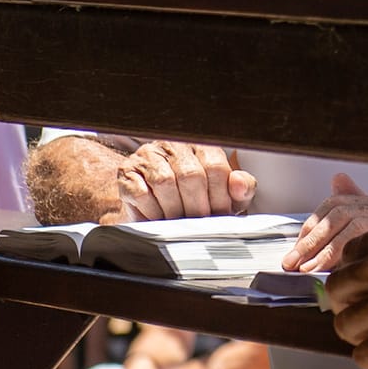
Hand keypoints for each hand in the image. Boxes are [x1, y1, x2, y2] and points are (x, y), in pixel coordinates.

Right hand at [117, 141, 255, 220]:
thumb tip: (240, 183)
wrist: (154, 203)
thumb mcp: (224, 193)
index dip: (220, 196)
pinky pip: (141, 193)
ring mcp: (148, 156)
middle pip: (191, 176)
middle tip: (200, 223)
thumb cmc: (194, 197)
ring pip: (165, 183)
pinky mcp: (127, 171)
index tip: (221, 214)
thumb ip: (240, 188)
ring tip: (180, 221)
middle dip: (198, 207)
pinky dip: (153, 211)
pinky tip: (159, 217)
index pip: (215, 167)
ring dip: (175, 210)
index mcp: (202, 146)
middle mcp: (174, 145)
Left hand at [283, 173, 367, 271]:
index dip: (312, 226)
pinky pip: (359, 237)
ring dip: (322, 249)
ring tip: (306, 269)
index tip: (296, 248)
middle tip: (291, 262)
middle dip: (310, 240)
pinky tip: (326, 270)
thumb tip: (338, 177)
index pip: (335, 204)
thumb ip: (352, 206)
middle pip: (338, 213)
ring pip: (347, 224)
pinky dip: (338, 253)